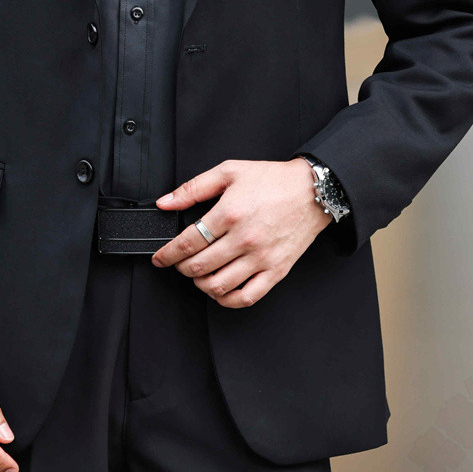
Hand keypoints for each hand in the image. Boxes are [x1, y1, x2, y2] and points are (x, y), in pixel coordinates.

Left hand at [151, 158, 331, 307]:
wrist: (313, 191)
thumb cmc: (273, 180)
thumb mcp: (229, 172)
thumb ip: (193, 188)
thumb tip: (166, 202)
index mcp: (229, 214)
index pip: (188, 242)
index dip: (167, 254)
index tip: (160, 258)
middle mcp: (244, 239)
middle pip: (199, 266)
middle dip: (181, 268)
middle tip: (178, 264)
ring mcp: (261, 258)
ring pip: (219, 286)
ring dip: (200, 284)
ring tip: (197, 275)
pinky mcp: (276, 271)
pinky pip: (247, 297)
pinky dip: (227, 300)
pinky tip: (220, 291)